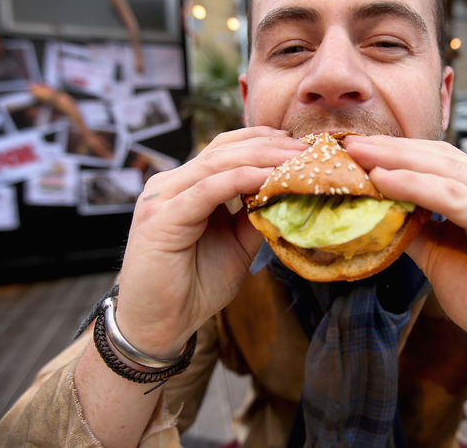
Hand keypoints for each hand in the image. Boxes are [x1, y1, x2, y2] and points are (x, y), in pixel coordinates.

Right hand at [113, 127, 305, 357]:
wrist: (159, 326)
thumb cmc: (194, 287)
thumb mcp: (237, 245)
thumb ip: (255, 216)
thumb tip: (289, 194)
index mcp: (184, 187)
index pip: (225, 149)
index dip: (263, 141)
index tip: (301, 145)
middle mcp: (169, 184)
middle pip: (223, 149)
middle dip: (269, 144)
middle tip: (307, 148)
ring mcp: (162, 197)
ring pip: (217, 162)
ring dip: (262, 158)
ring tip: (296, 160)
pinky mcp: (162, 217)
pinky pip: (208, 189)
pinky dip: (242, 179)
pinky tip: (269, 179)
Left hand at [344, 135, 466, 366]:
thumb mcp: (443, 259)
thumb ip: (419, 230)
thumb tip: (380, 209)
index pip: (443, 162)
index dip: (400, 154)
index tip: (359, 151)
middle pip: (443, 158)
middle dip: (392, 149)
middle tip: (350, 144)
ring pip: (445, 172)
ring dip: (396, 161)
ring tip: (358, 155)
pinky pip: (453, 197)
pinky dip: (414, 186)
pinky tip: (383, 180)